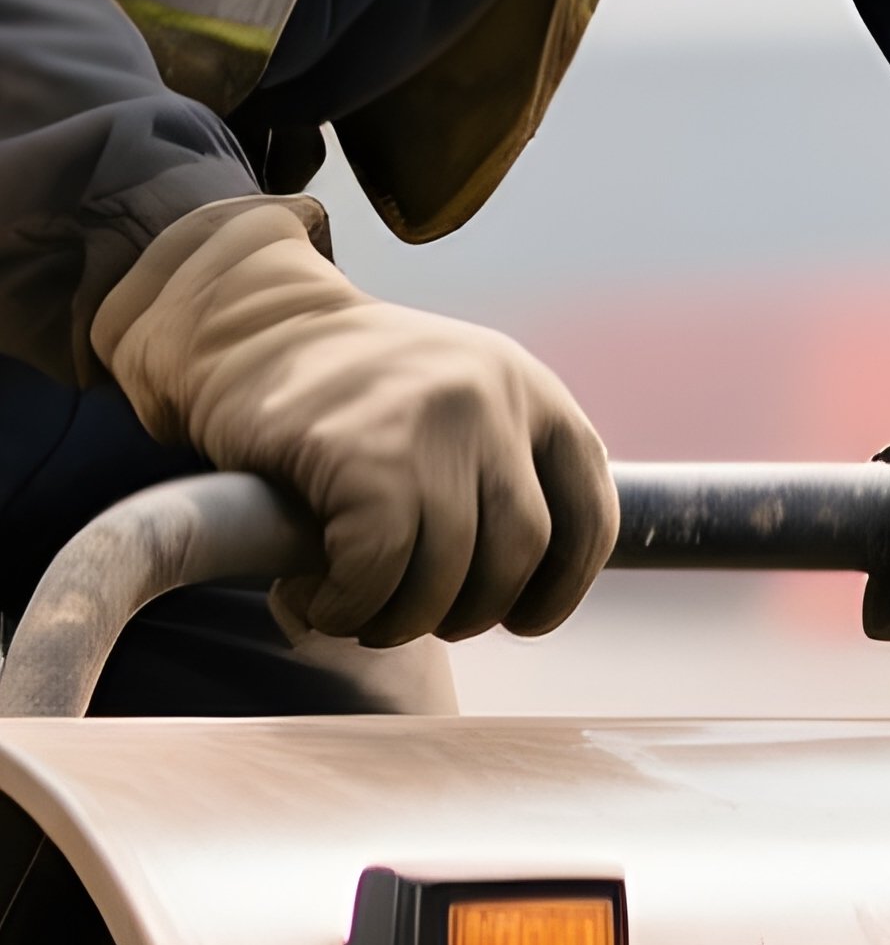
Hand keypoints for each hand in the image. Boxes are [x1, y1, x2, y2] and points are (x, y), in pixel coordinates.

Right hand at [94, 198, 617, 647]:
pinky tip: (317, 600)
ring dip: (400, 622)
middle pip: (519, 555)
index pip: (589, 518)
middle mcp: (492, 399)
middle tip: (420, 618)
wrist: (245, 322)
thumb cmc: (360, 398)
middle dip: (472, 611)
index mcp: (535, 394)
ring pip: (447, 575)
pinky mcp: (355, 450)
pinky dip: (349, 607)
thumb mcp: (464, 408)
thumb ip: (507, 477)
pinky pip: (376, 570)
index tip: (522, 622)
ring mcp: (427, 421)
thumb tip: (530, 597)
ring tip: (361, 613)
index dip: (562, 590)